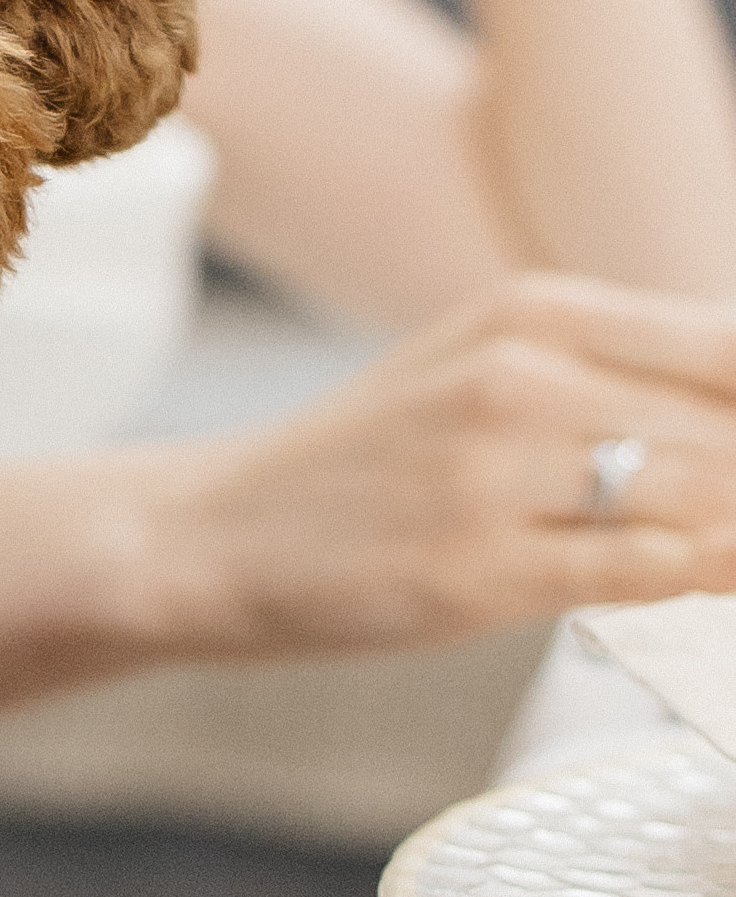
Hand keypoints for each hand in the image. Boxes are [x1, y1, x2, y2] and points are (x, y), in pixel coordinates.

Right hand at [148, 275, 735, 659]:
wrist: (212, 534)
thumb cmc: (366, 465)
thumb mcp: (484, 369)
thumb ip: (614, 378)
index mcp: (538, 312)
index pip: (731, 348)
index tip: (734, 462)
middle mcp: (522, 376)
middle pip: (727, 428)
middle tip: (733, 520)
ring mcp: (496, 474)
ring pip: (699, 497)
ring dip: (733, 535)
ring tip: (727, 555)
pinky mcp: (476, 570)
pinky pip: (638, 571)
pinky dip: (691, 579)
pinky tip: (698, 584)